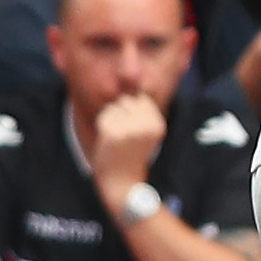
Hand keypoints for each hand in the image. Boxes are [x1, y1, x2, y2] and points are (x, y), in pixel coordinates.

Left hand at [88, 92, 165, 207]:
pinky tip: (109, 141)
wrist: (123, 183)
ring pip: (113, 107)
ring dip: (110, 120)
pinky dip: (102, 126)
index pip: (141, 99)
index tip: (134, 131)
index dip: (132, 112)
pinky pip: (103, 117)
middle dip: (121, 114)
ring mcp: (129, 128)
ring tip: (116, 139)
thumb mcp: (146, 132)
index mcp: (158, 123)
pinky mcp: (112, 132)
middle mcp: (146, 124)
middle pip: (126, 100)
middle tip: (124, 136)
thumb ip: (141, 111)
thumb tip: (132, 77)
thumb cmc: (131, 156)